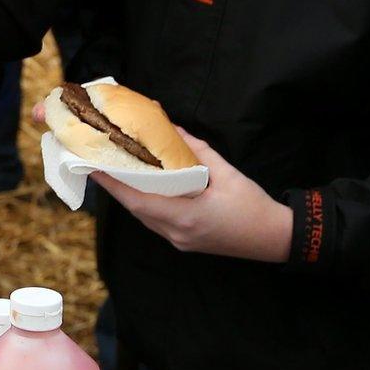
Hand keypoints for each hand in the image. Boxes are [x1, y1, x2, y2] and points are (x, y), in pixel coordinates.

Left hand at [91, 131, 293, 262]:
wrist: (277, 238)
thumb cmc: (254, 206)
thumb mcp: (227, 173)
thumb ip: (196, 150)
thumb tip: (171, 127)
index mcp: (186, 217)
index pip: (139, 200)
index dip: (113, 184)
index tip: (93, 166)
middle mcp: (177, 233)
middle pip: (136, 209)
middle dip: (115, 187)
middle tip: (97, 163)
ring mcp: (180, 241)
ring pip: (144, 217)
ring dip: (128, 195)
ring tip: (113, 172)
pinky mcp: (185, 242)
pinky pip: (156, 222)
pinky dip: (145, 204)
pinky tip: (141, 188)